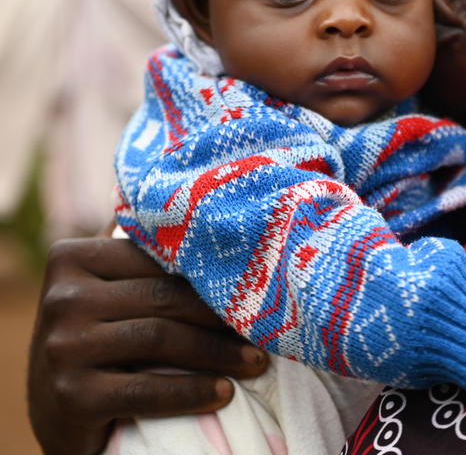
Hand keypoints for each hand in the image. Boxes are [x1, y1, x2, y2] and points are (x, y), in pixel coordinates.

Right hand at [27, 236, 267, 454]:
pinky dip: (192, 391)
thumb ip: (131, 250)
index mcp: (71, 257)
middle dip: (220, 314)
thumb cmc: (95, 339)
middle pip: (162, 297)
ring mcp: (61, 348)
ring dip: (218, 353)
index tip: (251, 286)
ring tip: (255, 361)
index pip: (154, 259)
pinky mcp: (70, 398)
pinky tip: (224, 393)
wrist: (53, 420)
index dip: (207, 274)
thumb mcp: (103, 288)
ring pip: (160, 339)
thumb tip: (193, 193)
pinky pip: (146, 390)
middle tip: (263, 328)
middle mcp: (61, 298)